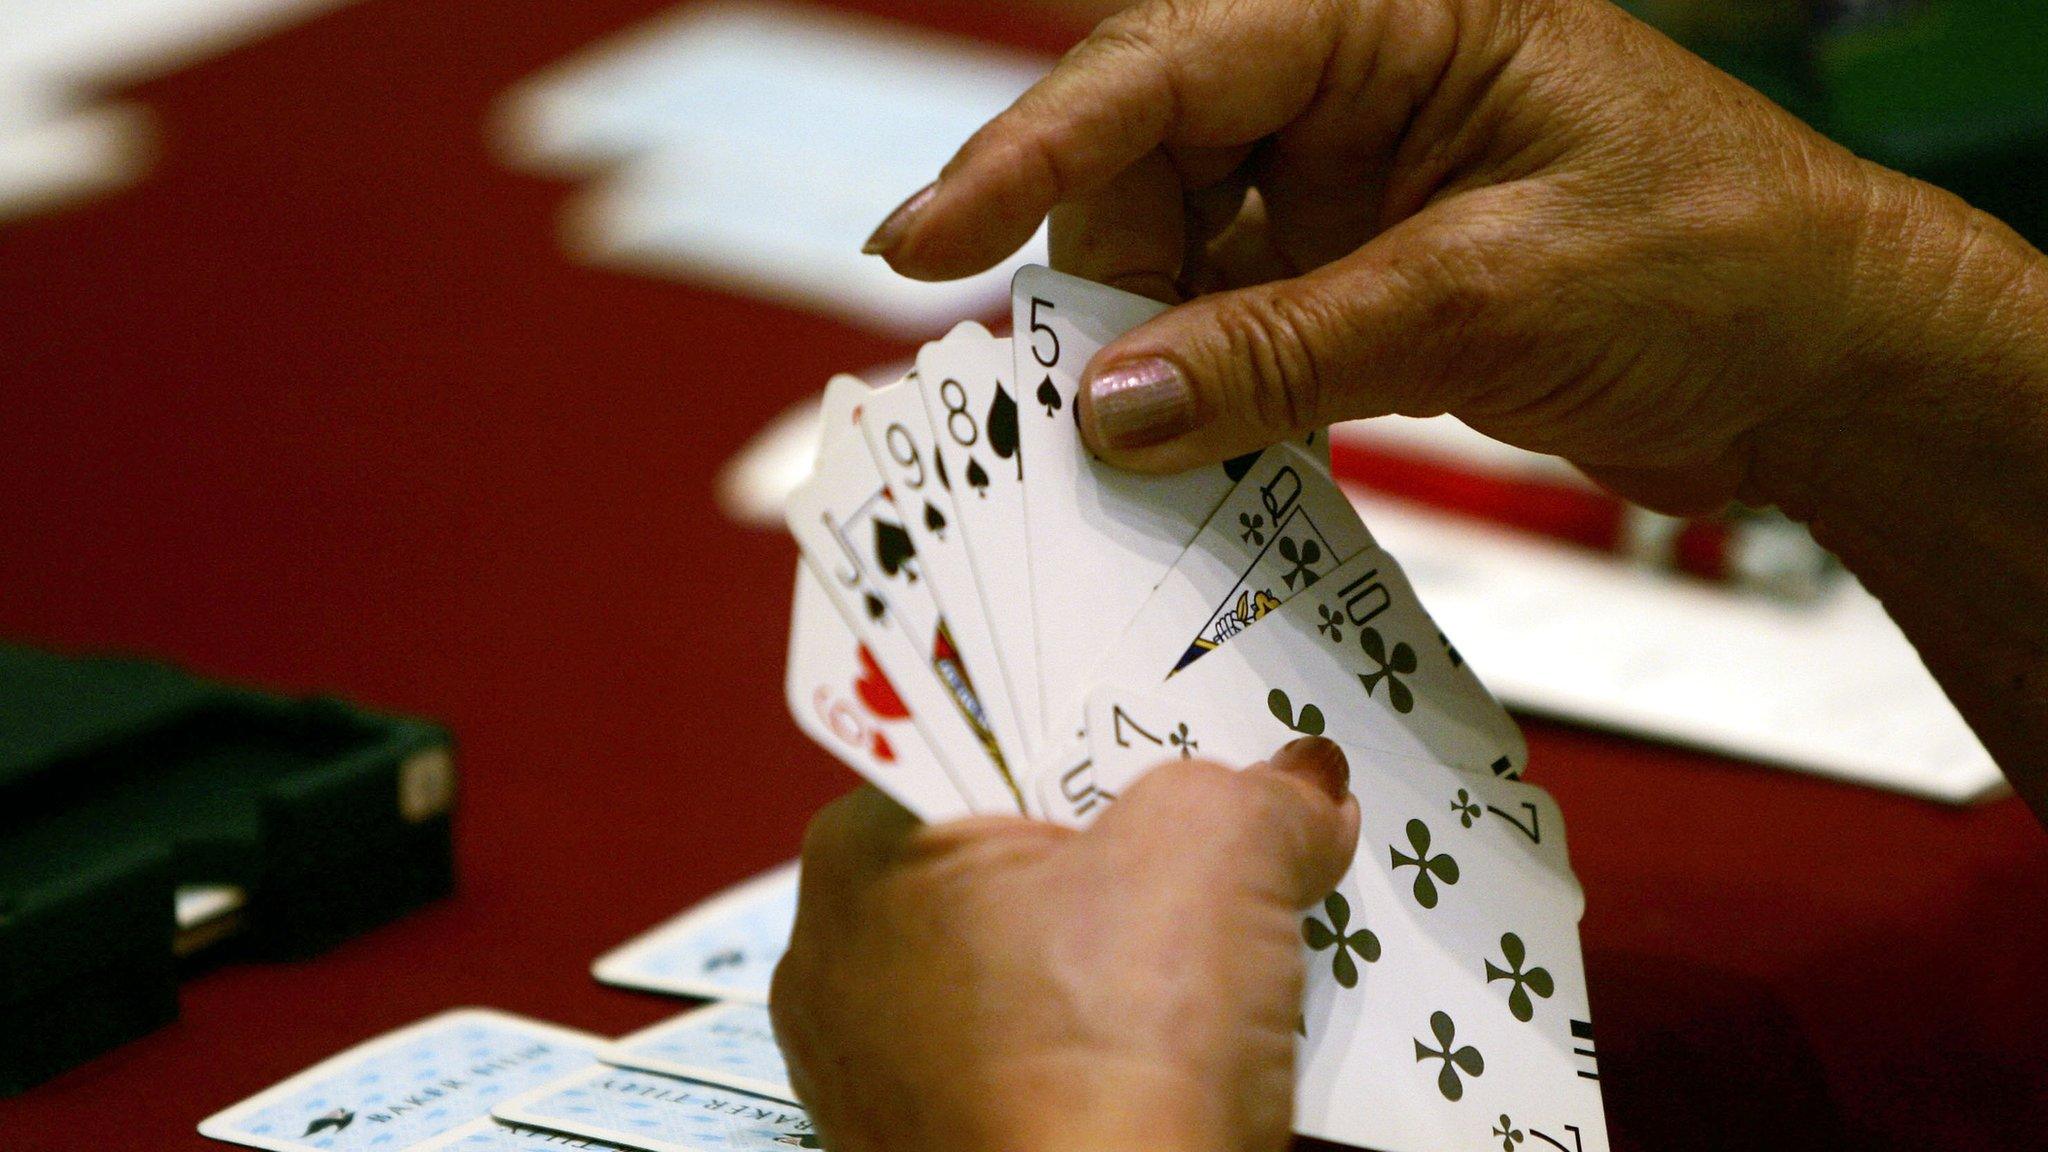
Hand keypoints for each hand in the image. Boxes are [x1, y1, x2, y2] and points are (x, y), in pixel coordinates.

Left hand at [769, 739, 1359, 1151]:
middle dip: (1119, 840)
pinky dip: (1100, 1042)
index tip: (1173, 722)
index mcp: (863, 851)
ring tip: (1222, 941)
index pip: (979, 741)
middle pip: (1008, 852)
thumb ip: (1261, 792)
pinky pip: (1029, 1054)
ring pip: (1021, 962)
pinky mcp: (929, 1147)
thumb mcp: (1218, 855)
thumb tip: (1305, 788)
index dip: (1090, 722)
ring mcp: (876, 1069)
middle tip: (1220, 828)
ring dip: (1117, 948)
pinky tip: (1183, 1044)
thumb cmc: (1111, 1058)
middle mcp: (841, 958)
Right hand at [862, 0, 2002, 516]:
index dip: (1028, 149)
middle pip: (1151, 159)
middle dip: (1097, 276)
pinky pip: (1241, 322)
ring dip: (1149, 352)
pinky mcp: (1364, 274)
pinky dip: (1210, 392)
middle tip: (1053, 399)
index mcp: (1390, 13)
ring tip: (1127, 454)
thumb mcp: (1487, 294)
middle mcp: (1354, 81)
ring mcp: (1354, 181)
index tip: (924, 242)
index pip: (1167, 62)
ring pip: (1184, 250)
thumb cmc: (1719, 260)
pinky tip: (1194, 459)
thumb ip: (1290, 344)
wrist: (1825, 362)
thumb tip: (1113, 404)